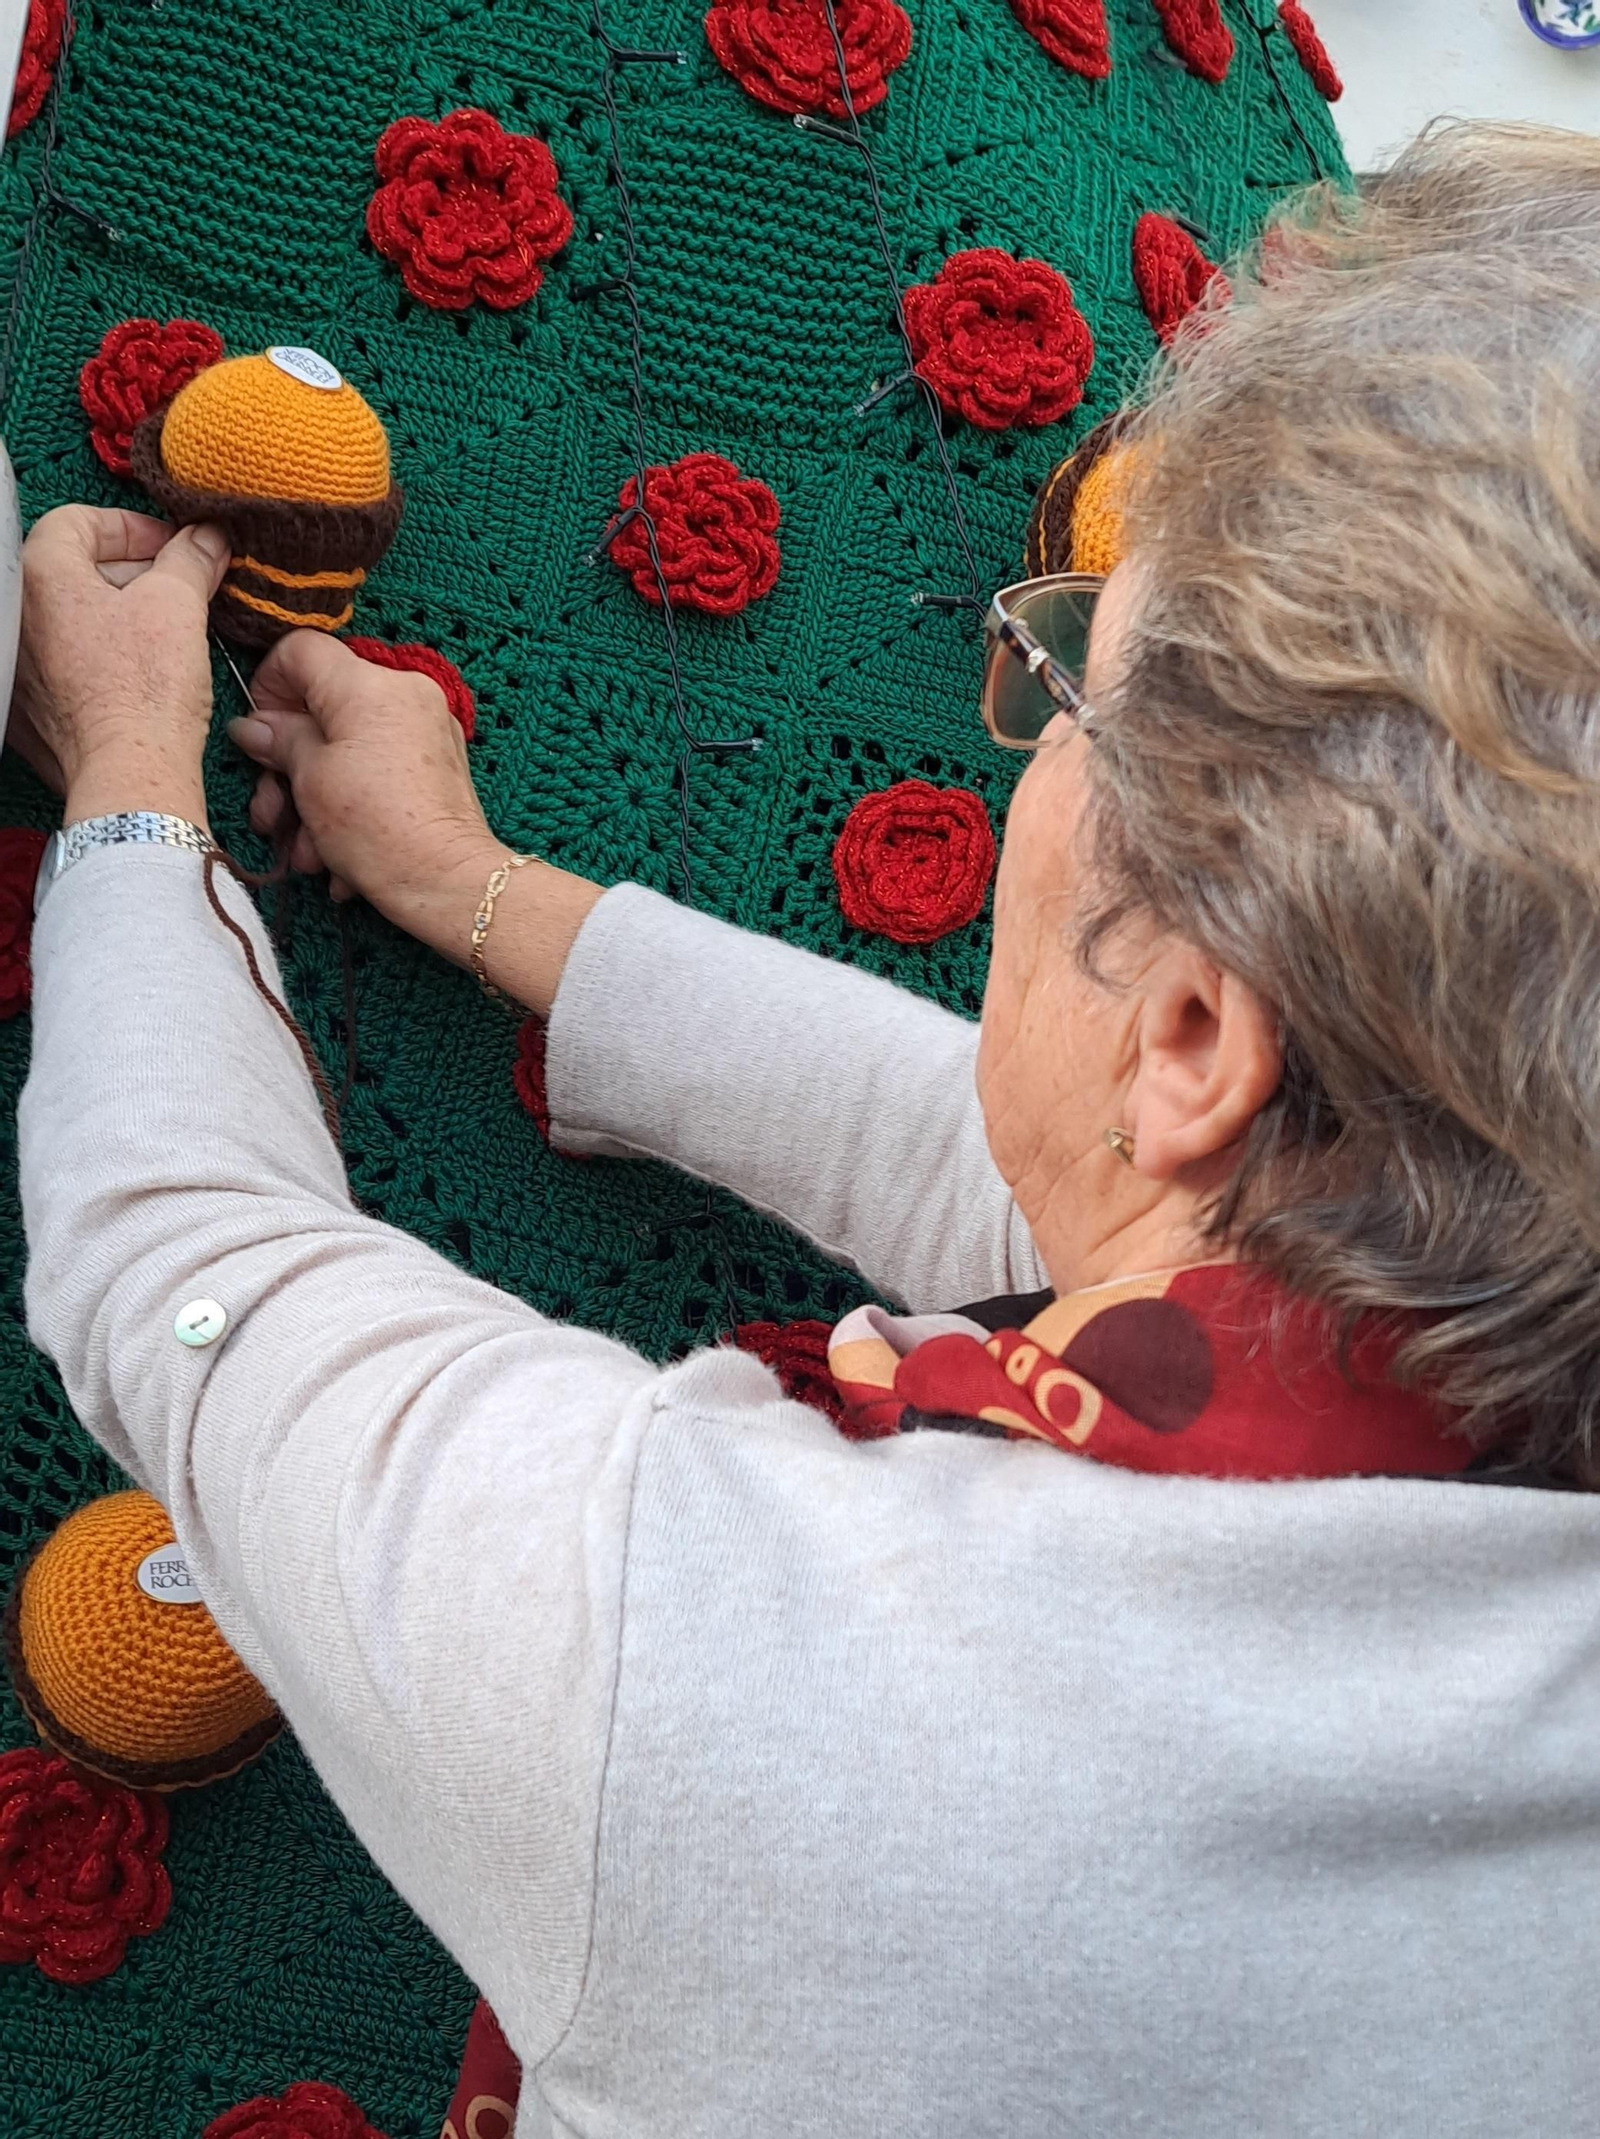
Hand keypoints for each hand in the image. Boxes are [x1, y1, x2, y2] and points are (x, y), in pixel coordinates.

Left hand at [12, 505, 229, 823]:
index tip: (173, 548)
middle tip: (180, 588)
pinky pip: (67, 665)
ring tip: (169, 633)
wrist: (130, 775)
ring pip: (73, 620)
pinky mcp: (31, 711)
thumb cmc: (145, 690)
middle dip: (132, 572)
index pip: (78, 522)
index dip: (133, 528)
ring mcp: (20, 668)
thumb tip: (206, 537)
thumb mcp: (178, 605)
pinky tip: (141, 675)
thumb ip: (190, 559)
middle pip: (74, 570)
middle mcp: (16, 617)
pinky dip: (102, 659)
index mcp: (40, 576)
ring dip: (119, 616)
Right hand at [229, 629, 511, 951]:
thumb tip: (252, 726)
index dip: (268, 686)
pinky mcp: (437, 769)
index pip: (301, 650)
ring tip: (303, 856)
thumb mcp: (310, 780)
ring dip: (314, 804)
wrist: (449, 884)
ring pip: (347, 751)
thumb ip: (279, 740)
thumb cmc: (378, 829)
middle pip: (323, 710)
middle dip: (287, 768)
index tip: (259, 734)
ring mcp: (426, 732)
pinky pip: (379, 774)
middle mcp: (404, 695)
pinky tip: (335, 862)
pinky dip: (352, 811)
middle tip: (270, 814)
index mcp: (369, 684)